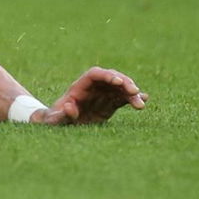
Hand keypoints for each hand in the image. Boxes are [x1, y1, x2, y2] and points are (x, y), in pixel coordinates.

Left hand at [30, 68, 145, 124]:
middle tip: (134, 91)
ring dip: (131, 93)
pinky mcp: (109, 104)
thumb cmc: (55, 119)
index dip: (107, 75)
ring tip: (141, 104)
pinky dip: (132, 99)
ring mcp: (102, 95)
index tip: (118, 82)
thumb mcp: (55, 119)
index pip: (95, 74)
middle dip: (123, 82)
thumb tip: (69, 107)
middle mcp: (92, 88)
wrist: (58, 123)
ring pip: (119, 88)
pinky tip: (144, 99)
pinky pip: (122, 99)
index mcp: (78, 87)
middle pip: (110, 78)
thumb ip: (62, 114)